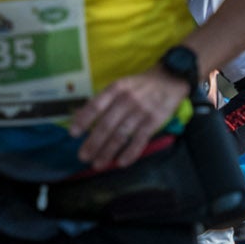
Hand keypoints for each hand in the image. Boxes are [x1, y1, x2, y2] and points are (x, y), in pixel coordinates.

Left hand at [71, 65, 189, 169]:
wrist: (171, 79)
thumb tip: (81, 116)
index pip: (96, 105)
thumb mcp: (121, 85)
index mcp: (116, 89)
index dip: (83, 120)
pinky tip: (121, 163)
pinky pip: (140, 140)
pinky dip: (130, 153)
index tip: (73, 134)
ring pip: (121, 135)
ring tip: (97, 164)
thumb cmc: (141, 85)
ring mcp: (142, 111)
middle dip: (93, 143)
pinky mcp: (155, 121)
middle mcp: (127, 99)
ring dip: (108, 152)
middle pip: (106, 125)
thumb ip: (104, 100)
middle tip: (83, 156)